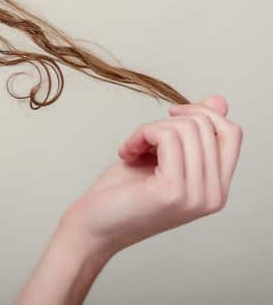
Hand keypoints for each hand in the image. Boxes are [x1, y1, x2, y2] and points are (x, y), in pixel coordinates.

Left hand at [60, 95, 243, 256]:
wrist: (94, 225)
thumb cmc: (122, 192)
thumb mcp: (160, 156)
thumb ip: (191, 134)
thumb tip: (218, 101)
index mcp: (216, 188)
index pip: (232, 134)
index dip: (202, 113)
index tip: (171, 115)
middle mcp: (214, 195)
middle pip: (207, 125)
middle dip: (168, 121)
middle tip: (143, 139)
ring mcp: (196, 195)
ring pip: (186, 128)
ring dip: (150, 129)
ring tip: (133, 147)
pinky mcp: (172, 191)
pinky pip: (166, 138)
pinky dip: (141, 135)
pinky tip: (126, 152)